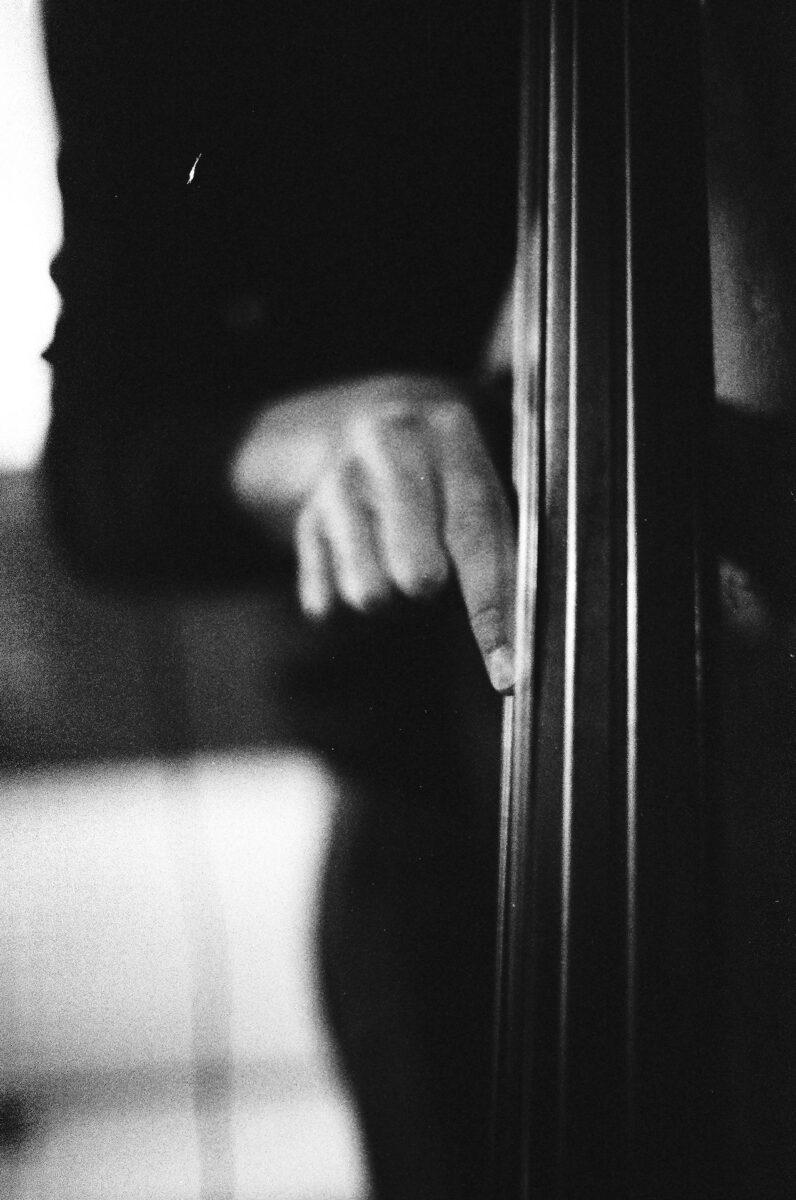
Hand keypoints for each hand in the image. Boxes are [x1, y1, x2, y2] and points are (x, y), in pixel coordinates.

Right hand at [230, 374, 515, 691]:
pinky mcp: (307, 518)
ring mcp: (340, 480)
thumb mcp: (487, 495)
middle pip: (415, 569)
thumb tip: (512, 658)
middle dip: (428, 591)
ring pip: (368, 592)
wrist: (378, 430)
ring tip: (397, 567)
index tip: (505, 672)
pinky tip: (359, 565)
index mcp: (450, 433)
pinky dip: (347, 602)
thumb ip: (504, 557)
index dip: (491, 608)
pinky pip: (326, 602)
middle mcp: (389, 445)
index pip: (474, 531)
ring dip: (390, 602)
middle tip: (430, 580)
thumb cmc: (453, 483)